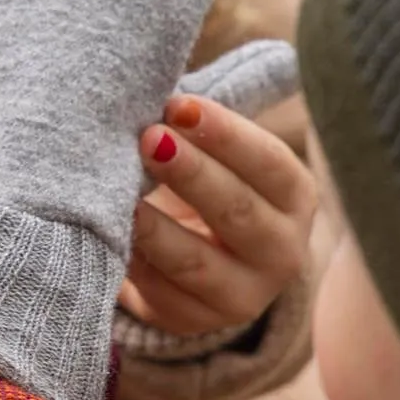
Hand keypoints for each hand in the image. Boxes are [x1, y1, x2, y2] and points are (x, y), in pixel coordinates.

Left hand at [119, 96, 315, 335]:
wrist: (190, 263)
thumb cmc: (199, 184)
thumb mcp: (216, 154)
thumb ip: (203, 121)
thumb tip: (170, 77)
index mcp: (293, 196)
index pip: (269, 163)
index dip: (225, 134)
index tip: (177, 105)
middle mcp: (281, 251)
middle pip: (237, 211)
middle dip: (191, 173)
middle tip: (146, 138)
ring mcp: (240, 297)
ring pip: (194, 262)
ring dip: (154, 227)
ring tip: (121, 195)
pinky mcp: (192, 322)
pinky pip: (157, 293)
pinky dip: (130, 262)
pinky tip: (105, 234)